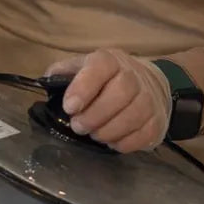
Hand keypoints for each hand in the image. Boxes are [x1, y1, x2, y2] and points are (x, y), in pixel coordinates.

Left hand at [45, 48, 171, 152]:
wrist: (147, 83)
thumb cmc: (105, 77)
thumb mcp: (83, 66)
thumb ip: (63, 71)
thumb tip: (46, 80)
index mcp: (110, 60)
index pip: (100, 66)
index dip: (84, 87)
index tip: (69, 107)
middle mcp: (133, 76)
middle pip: (120, 93)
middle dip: (95, 115)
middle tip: (78, 126)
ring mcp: (149, 98)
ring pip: (132, 116)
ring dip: (108, 131)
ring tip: (94, 134)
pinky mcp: (157, 120)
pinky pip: (143, 135)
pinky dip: (124, 143)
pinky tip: (111, 141)